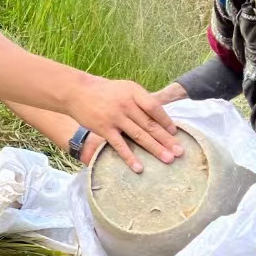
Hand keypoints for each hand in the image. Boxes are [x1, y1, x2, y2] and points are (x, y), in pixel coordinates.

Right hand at [67, 77, 181, 172]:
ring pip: (140, 136)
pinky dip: (130, 157)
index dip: (166, 121)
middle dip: (167, 139)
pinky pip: (120, 145)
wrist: (76, 92)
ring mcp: (115, 117)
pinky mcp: (104, 129)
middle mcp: (126, 105)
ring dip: (155, 149)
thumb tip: (159, 115)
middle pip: (151, 124)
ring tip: (168, 159)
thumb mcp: (124, 88)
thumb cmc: (103, 91)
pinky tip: (139, 168)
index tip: (175, 132)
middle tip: (180, 152)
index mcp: (134, 92)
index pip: (155, 108)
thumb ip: (140, 99)